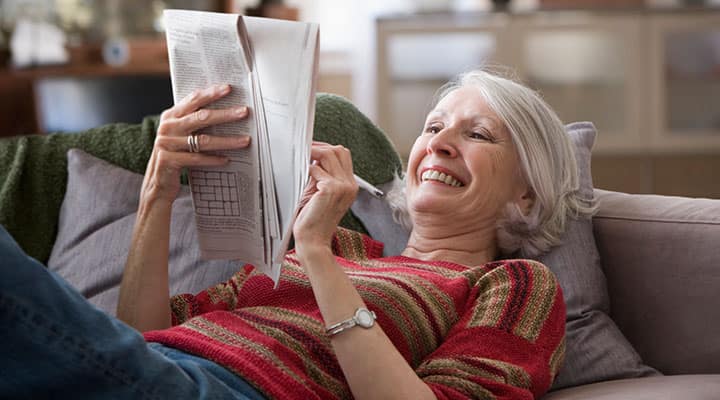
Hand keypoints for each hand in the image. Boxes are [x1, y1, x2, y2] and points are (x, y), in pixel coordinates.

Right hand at [141, 84, 250, 203]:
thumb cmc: (174, 155)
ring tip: (245, 140)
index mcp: (171, 116)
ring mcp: (166, 143)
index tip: (229, 89)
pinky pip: (196, 159)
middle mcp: (168, 127)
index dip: (211, 93)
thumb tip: (227, 111)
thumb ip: (195, 122)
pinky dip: (213, 160)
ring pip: (202, 140)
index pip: (193, 100)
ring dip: (227, 140)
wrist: (156, 183)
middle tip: (244, 112)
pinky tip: (227, 160)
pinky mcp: (168, 161)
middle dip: (225, 114)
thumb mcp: (181, 135)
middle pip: (201, 117)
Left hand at [293, 142, 357, 254]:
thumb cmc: (314, 220)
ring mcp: (342, 186)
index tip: (312, 148)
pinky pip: (316, 169)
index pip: (344, 155)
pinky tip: (298, 175)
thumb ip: (321, 175)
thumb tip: (312, 156)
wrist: (313, 241)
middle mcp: (350, 185)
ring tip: (299, 157)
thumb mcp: (320, 193)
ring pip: (329, 154)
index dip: (327, 148)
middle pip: (339, 150)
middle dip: (320, 146)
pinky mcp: (331, 189)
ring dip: (312, 153)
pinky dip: (305, 169)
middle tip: (303, 148)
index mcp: (350, 186)